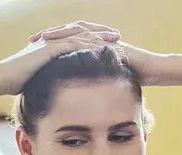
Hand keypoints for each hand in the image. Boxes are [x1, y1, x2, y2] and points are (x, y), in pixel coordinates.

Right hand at [0, 22, 119, 94]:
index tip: (109, 42)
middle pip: (81, 31)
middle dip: (100, 32)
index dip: (93, 38)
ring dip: (98, 36)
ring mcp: (49, 42)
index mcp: (51, 45)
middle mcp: (51, 40)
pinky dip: (87, 45)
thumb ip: (51, 79)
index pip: (76, 37)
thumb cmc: (16, 83)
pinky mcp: (47, 48)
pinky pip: (71, 44)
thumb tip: (61, 90)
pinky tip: (100, 48)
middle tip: (117, 35)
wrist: (0, 78)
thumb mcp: (39, 79)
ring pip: (79, 34)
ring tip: (114, 39)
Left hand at [29, 22, 161, 85]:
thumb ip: (95, 83)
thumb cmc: (133, 78)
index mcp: (93, 46)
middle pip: (67, 33)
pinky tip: (59, 41)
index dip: (52, 45)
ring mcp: (101, 37)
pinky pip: (86, 34)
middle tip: (31, 41)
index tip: (35, 51)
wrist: (150, 70)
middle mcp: (95, 38)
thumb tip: (84, 97)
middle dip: (49, 36)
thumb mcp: (107, 81)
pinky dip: (71, 37)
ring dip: (56, 33)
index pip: (69, 42)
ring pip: (74, 30)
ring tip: (41, 38)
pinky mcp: (106, 38)